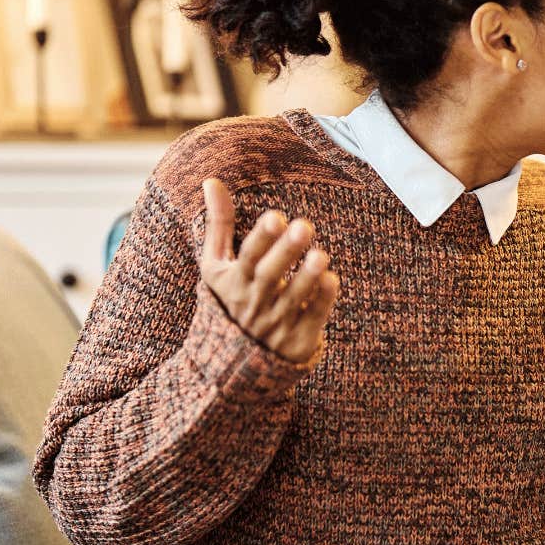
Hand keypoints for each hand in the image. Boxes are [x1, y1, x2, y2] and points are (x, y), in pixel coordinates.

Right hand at [199, 178, 339, 367]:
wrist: (230, 364)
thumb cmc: (227, 301)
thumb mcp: (215, 266)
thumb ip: (219, 224)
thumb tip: (211, 179)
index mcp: (233, 281)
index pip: (247, 258)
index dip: (261, 239)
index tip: (276, 217)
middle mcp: (253, 302)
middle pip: (269, 276)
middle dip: (285, 252)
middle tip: (304, 226)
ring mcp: (275, 324)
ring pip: (292, 300)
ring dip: (306, 278)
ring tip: (322, 255)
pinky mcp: (296, 341)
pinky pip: (310, 321)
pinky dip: (320, 302)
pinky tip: (333, 280)